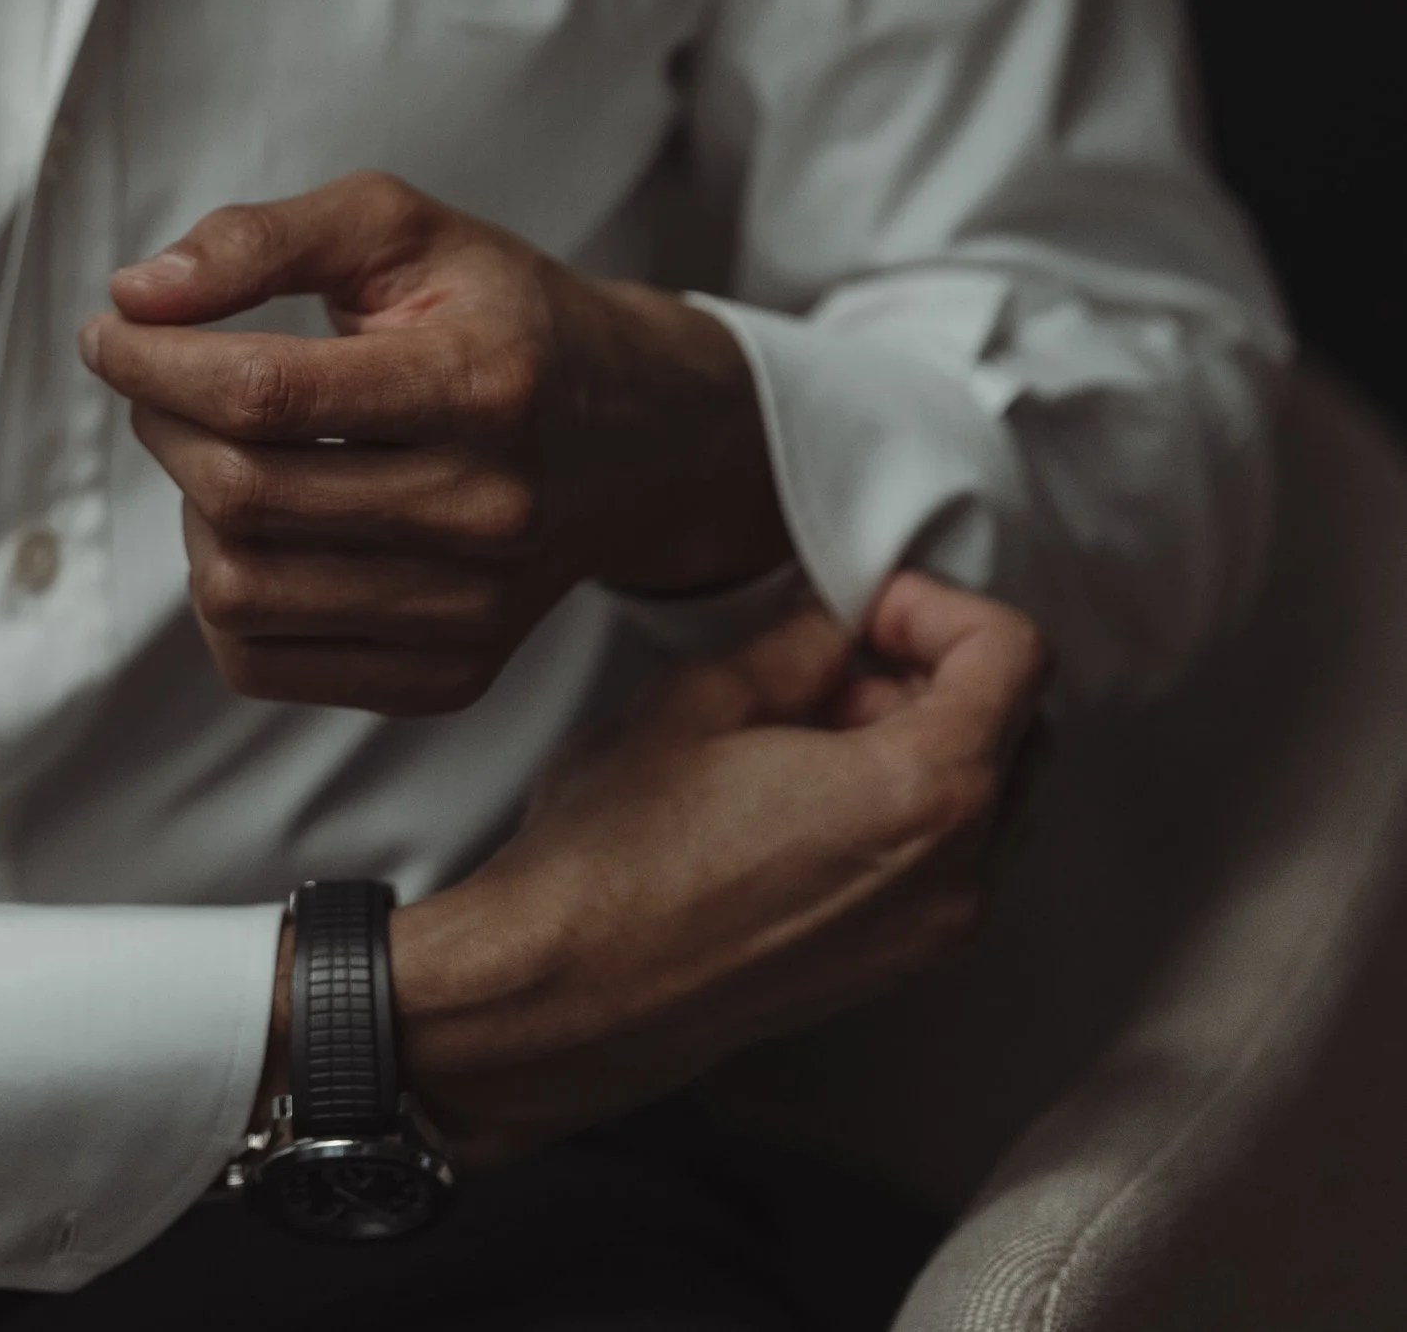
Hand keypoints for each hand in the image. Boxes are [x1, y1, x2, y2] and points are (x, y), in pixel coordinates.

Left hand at [78, 171, 789, 712]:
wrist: (632, 435)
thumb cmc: (498, 313)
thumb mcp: (398, 228)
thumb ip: (262, 240)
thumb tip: (136, 296)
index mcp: (483, 382)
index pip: (269, 394)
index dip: (156, 360)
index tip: (110, 330)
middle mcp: (488, 511)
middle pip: (245, 494)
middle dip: (161, 423)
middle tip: (156, 375)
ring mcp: (472, 612)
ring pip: (241, 592)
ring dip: (189, 511)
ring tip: (217, 451)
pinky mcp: (449, 677)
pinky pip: (266, 666)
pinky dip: (222, 595)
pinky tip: (253, 528)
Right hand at [392, 574, 1050, 1165]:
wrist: (575, 990)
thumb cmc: (620, 858)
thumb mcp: (700, 698)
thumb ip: (797, 642)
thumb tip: (833, 626)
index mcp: (918, 795)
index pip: (1014, 657)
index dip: (938, 607)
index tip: (867, 610)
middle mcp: (953, 876)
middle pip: (1021, 727)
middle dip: (937, 672)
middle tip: (838, 661)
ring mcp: (932, 934)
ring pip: (993, 798)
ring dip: (927, 740)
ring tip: (813, 730)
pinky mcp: (897, 967)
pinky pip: (954, 860)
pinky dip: (912, 806)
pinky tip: (811, 793)